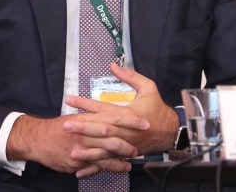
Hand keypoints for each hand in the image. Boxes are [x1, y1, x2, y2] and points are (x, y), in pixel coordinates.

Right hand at [5, 111, 143, 176]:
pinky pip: (96, 166)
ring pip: (106, 154)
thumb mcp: (75, 117)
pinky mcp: (77, 162)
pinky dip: (110, 168)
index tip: (144, 122)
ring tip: (132, 159)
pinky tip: (120, 169)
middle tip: (141, 146)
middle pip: (112, 138)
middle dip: (128, 142)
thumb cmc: (57, 127)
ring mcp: (81, 149)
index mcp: (86, 119)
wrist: (37, 139)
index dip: (129, 121)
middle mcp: (85, 134)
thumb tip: (108, 115)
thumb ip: (92, 117)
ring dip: (121, 158)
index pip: (112, 118)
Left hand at [64, 63, 179, 155]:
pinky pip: (107, 161)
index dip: (85, 104)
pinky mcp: (123, 154)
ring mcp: (123, 144)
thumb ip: (130, 76)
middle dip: (82, 127)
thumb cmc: (157, 109)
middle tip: (65, 125)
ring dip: (86, 148)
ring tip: (71, 148)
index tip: (70, 100)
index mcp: (126, 113)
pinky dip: (94, 165)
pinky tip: (80, 168)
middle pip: (99, 128)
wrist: (170, 132)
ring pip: (102, 147)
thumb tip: (113, 66)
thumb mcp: (148, 87)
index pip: (102, 107)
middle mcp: (123, 130)